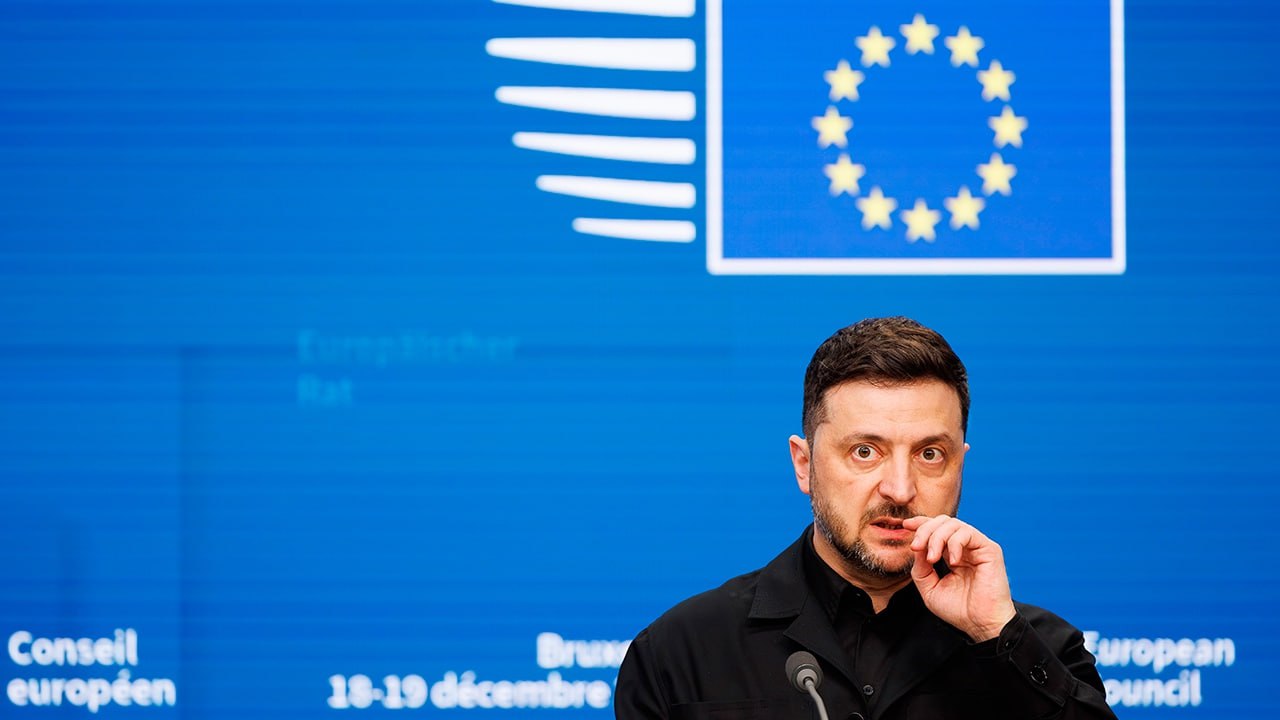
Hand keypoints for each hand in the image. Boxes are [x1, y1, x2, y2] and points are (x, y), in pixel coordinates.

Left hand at [903, 515, 1016, 642]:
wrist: (980, 625)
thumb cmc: (959, 610)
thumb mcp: (929, 588)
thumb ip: (920, 567)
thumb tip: (916, 547)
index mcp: (951, 554)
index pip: (936, 529)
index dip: (921, 523)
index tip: (905, 525)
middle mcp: (965, 548)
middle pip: (942, 522)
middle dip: (924, 530)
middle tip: (915, 546)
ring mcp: (977, 547)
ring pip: (953, 524)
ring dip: (936, 537)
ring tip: (932, 558)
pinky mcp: (989, 549)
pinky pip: (968, 533)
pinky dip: (954, 543)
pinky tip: (952, 562)